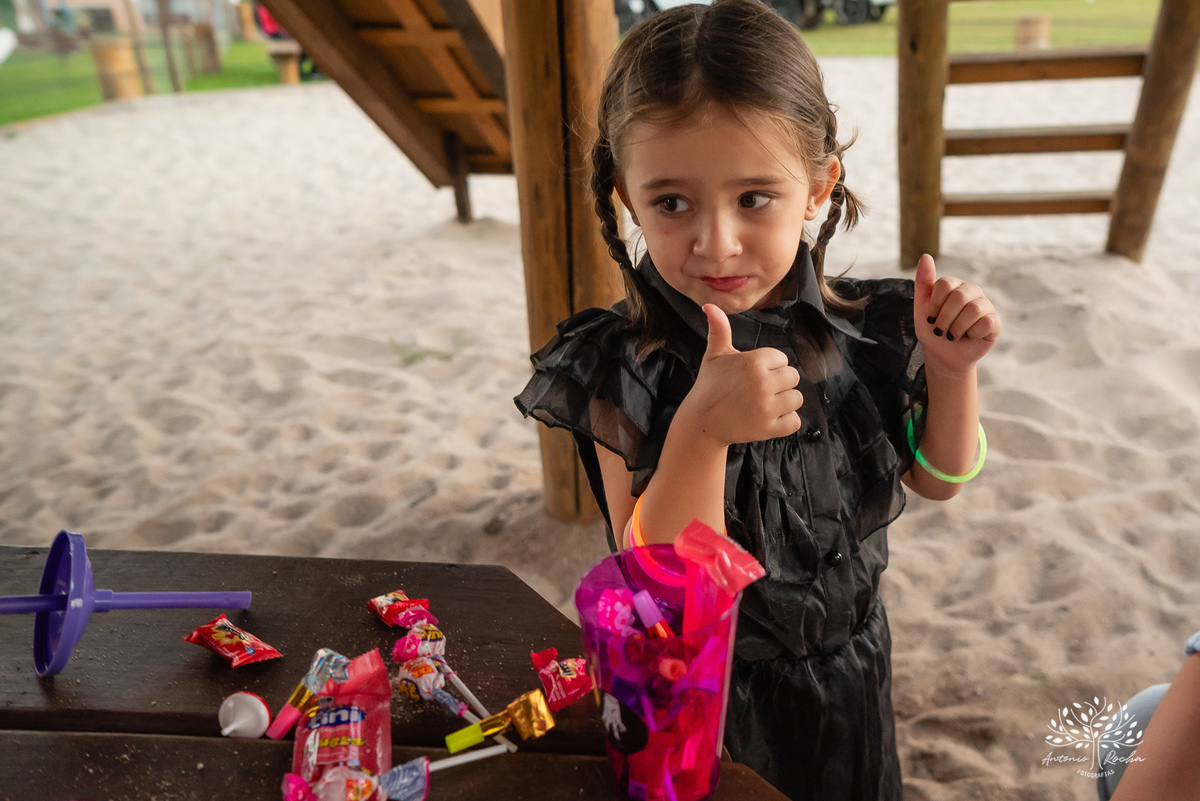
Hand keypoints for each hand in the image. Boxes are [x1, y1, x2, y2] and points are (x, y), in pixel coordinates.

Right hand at [678, 304, 803, 445]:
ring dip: (784, 402)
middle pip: (793, 376)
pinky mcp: (769, 428)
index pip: (782, 358)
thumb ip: (719, 329)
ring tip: (763, 403)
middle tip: (758, 390)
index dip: (769, 366)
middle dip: (779, 383)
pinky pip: (795, 421)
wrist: (701, 422)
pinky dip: (785, 422)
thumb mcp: (714, 356)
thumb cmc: (709, 386)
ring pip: (796, 398)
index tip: (752, 375)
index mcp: (753, 362)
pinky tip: (767, 418)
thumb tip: (709, 305)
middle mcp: (762, 383)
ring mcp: (767, 408)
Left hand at [914, 254, 1000, 373]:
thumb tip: (925, 256)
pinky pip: (986, 323)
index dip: (935, 304)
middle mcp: (972, 291)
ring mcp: (986, 306)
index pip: (945, 284)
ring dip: (956, 328)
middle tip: (940, 330)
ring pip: (974, 310)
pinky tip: (969, 337)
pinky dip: (972, 334)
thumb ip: (923, 282)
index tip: (930, 317)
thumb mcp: (921, 307)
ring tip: (952, 335)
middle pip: (960, 296)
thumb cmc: (932, 329)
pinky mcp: (995, 322)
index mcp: (955, 285)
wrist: (943, 355)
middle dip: (945, 318)